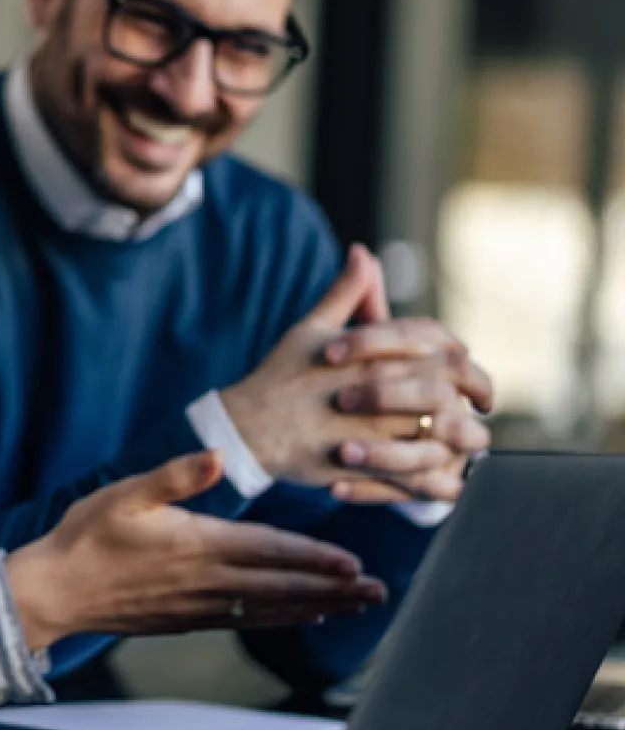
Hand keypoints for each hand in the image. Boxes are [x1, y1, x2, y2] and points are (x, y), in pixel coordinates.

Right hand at [4, 451, 386, 653]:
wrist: (54, 591)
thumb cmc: (85, 537)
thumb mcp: (124, 493)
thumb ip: (174, 476)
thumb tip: (216, 457)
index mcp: (197, 545)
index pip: (269, 553)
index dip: (314, 559)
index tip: (354, 564)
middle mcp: (207, 581)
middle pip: (283, 588)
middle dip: (333, 590)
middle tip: (377, 593)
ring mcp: (199, 606)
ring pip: (272, 609)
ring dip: (318, 607)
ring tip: (357, 608)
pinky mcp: (188, 620)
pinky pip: (247, 622)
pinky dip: (282, 620)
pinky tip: (302, 617)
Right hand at [219, 246, 491, 504]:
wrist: (248, 428)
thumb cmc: (280, 376)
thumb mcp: (311, 328)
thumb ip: (345, 293)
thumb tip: (363, 252)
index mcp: (368, 351)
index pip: (433, 340)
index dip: (457, 349)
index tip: (467, 362)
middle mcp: (376, 386)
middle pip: (447, 384)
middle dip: (474, 392)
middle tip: (481, 404)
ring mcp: (371, 427)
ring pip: (440, 431)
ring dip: (462, 437)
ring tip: (468, 441)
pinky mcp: (365, 464)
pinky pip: (416, 474)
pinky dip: (437, 477)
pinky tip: (444, 475)